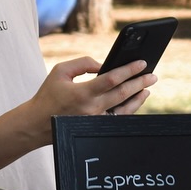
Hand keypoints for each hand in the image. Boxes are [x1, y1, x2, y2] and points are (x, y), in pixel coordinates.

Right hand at [28, 57, 156, 136]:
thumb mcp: (60, 71)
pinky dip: (129, 108)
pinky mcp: (96, 127)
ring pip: (124, 109)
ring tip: (147, 88)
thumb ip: (83, 63)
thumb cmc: (49, 94)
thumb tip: (103, 64)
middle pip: (123, 93)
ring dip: (138, 97)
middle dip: (140, 82)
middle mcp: (91, 108)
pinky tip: (135, 100)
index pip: (112, 79)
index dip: (129, 70)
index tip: (142, 63)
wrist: (38, 123)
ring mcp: (95, 120)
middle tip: (152, 75)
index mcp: (82, 93)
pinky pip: (117, 117)